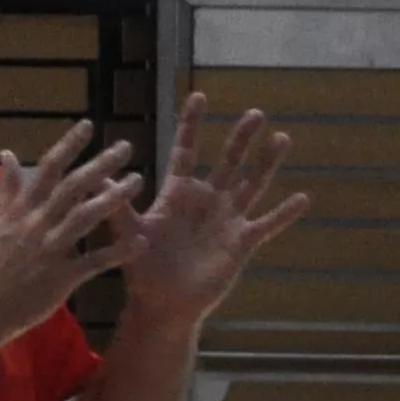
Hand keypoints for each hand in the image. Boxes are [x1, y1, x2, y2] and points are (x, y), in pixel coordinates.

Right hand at [0, 120, 147, 339]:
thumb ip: (6, 188)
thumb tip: (9, 153)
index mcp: (20, 209)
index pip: (47, 169)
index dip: (68, 146)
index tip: (89, 125)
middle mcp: (35, 224)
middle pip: (71, 187)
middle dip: (100, 164)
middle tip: (127, 147)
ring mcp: (49, 250)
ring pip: (84, 217)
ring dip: (113, 198)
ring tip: (138, 181)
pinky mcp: (61, 276)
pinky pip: (94, 261)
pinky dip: (117, 251)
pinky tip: (140, 242)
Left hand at [122, 95, 306, 329]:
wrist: (162, 304)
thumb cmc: (141, 269)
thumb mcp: (127, 232)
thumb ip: (117, 203)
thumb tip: (96, 175)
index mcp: (178, 194)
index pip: (186, 151)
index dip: (192, 125)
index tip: (199, 96)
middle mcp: (206, 201)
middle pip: (227, 162)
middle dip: (240, 138)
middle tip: (255, 112)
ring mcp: (226, 221)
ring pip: (251, 184)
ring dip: (267, 163)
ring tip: (282, 138)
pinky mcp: (241, 244)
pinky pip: (266, 225)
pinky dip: (284, 213)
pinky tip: (302, 198)